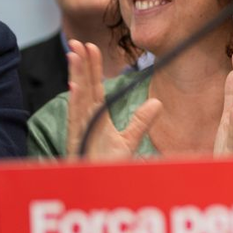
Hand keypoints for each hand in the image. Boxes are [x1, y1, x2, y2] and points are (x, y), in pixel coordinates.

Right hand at [64, 41, 161, 159]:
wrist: (99, 191)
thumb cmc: (106, 167)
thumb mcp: (128, 142)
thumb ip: (141, 122)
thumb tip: (157, 102)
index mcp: (96, 118)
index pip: (95, 88)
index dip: (92, 68)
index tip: (91, 47)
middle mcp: (85, 121)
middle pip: (84, 88)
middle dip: (81, 65)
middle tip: (78, 41)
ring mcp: (80, 131)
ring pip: (79, 99)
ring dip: (76, 77)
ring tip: (75, 55)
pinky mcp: (79, 143)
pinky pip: (77, 121)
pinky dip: (76, 104)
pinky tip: (75, 88)